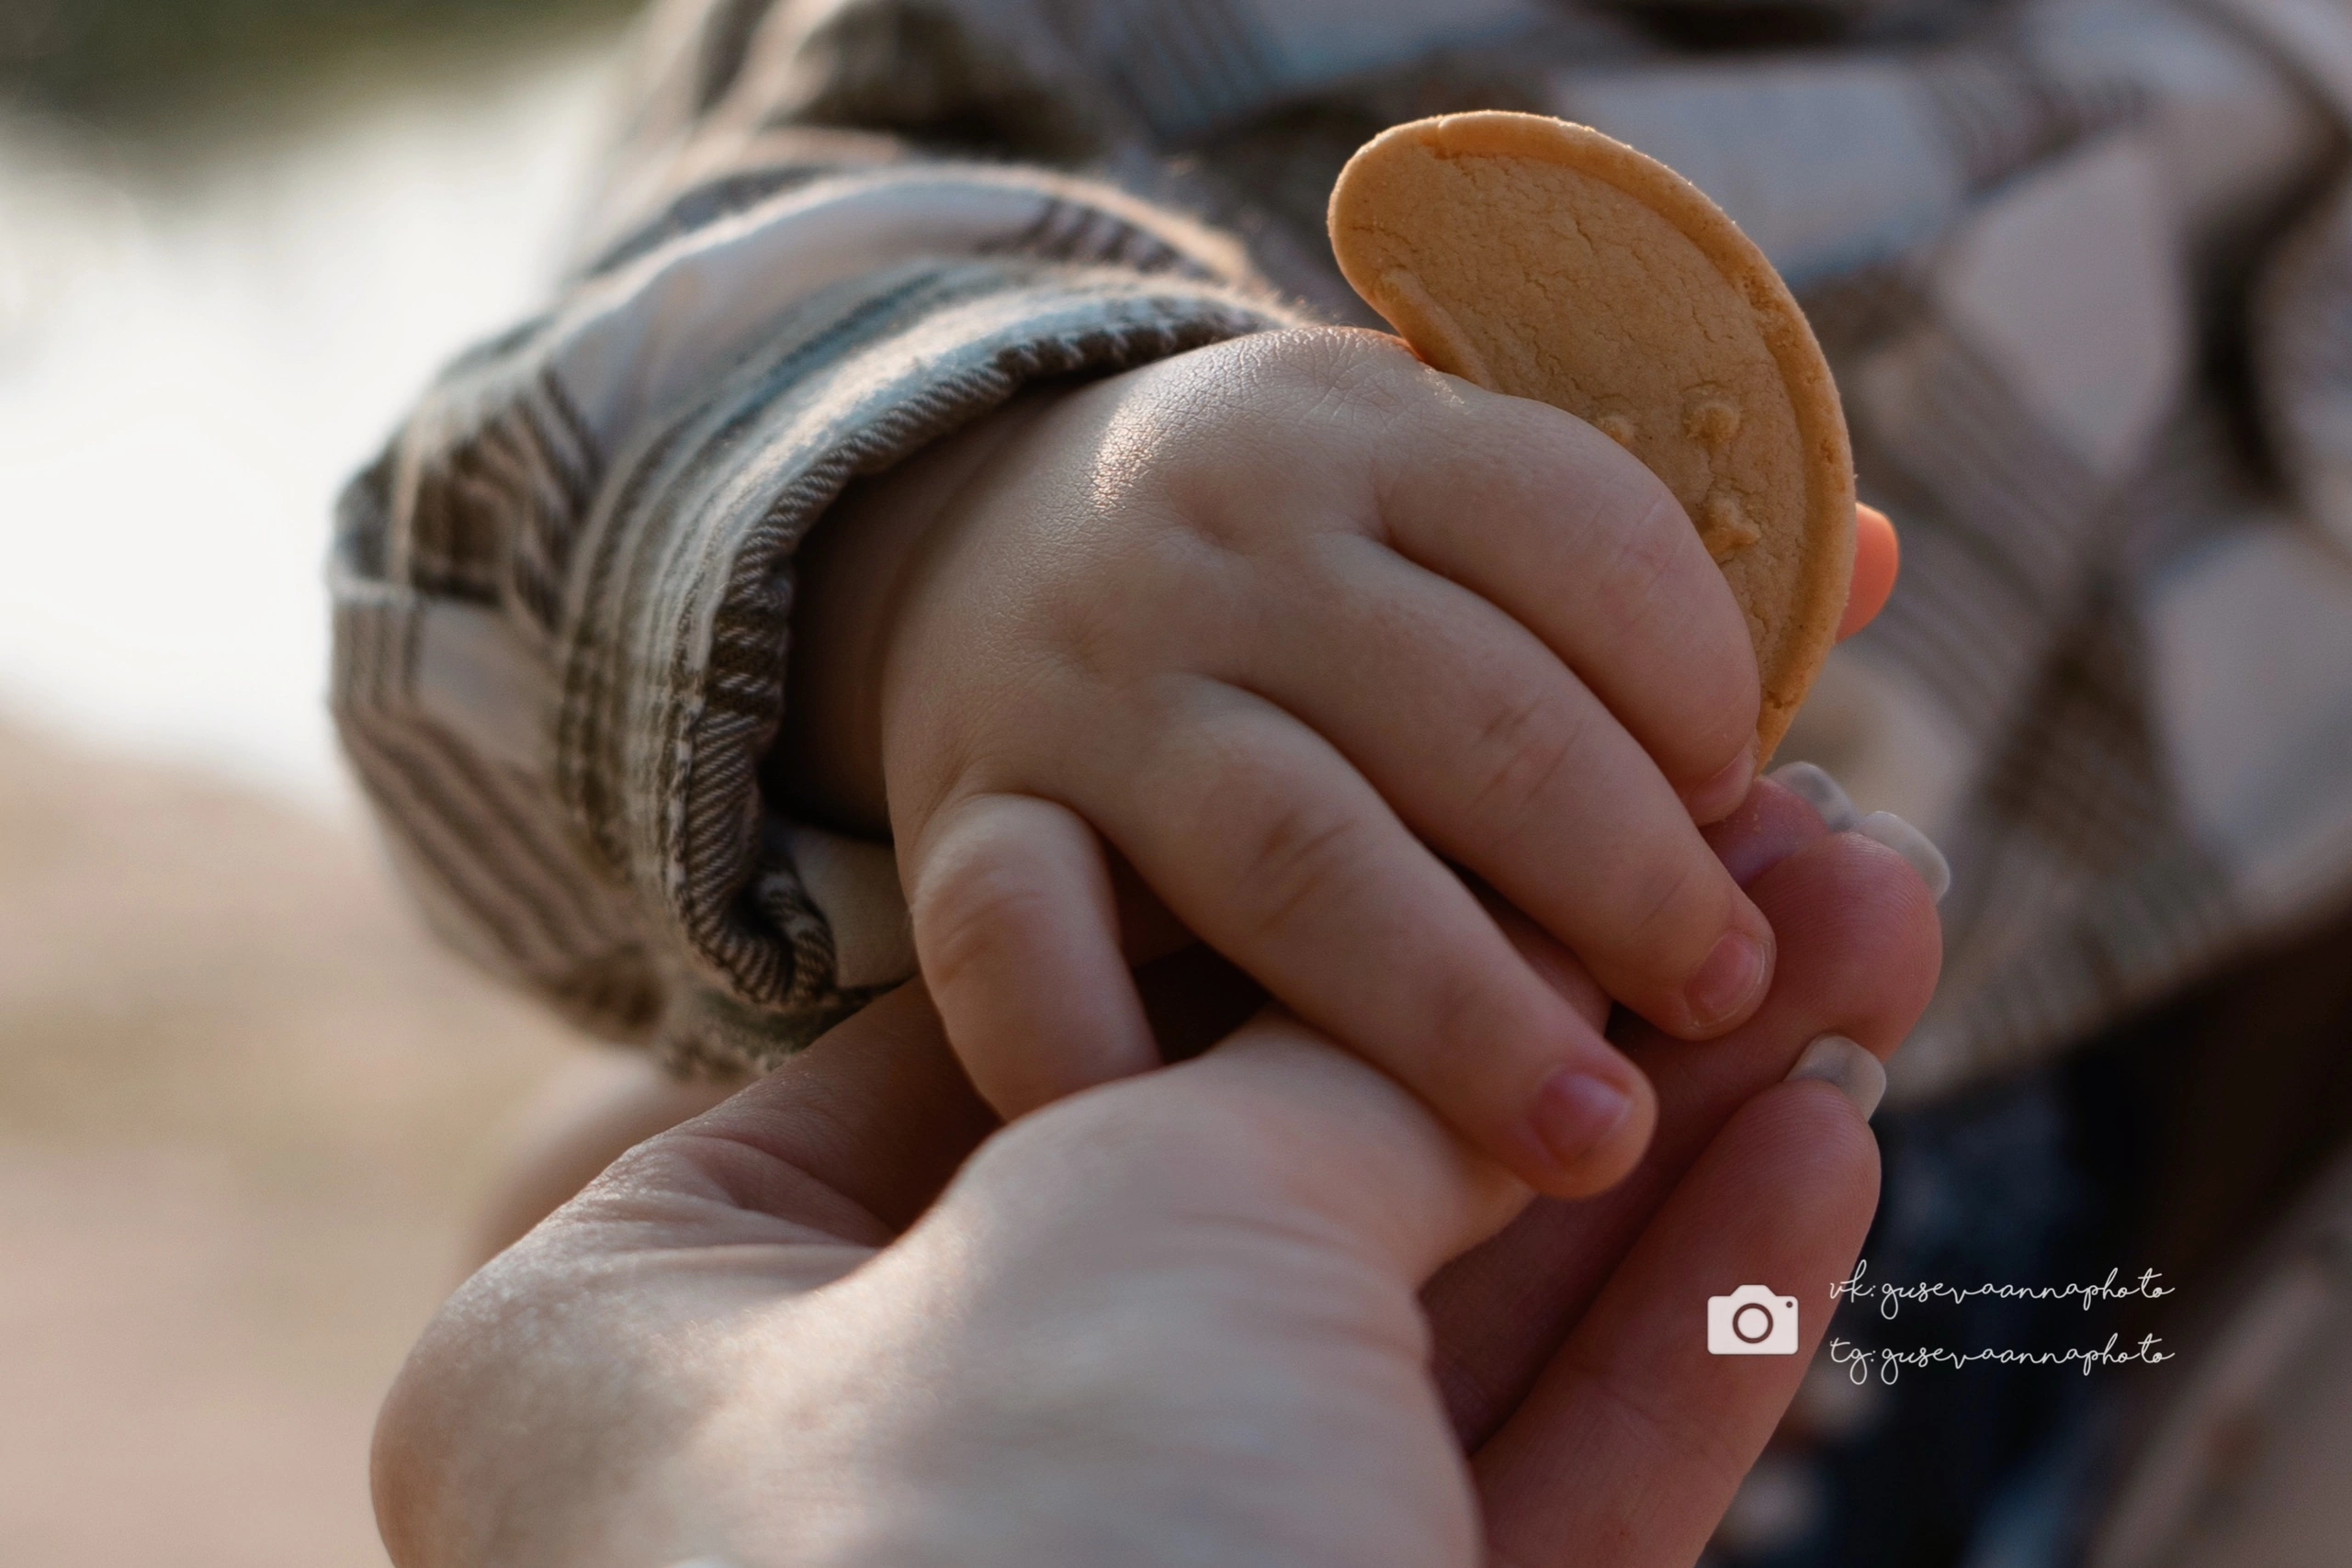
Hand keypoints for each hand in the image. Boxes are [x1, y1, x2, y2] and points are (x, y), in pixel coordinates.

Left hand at [371, 783, 1941, 1567]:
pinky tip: (1817, 1171)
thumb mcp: (1138, 1218)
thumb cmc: (1014, 1542)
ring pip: (1411, 1345)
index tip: (1513, 814)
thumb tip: (1502, 988)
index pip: (1033, 1035)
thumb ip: (1316, 1080)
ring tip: (1862, 958)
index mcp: (670, 1336)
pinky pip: (1493, 1505)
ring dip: (1658, 1159)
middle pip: (1263, 1182)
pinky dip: (1663, 1350)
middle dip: (1542, 1023)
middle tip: (1769, 864)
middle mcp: (866, 1478)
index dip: (1312, 913)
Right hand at [784, 327, 1799, 1195]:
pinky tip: (1223, 1152)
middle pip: (1466, 712)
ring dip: (1458, 1004)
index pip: (1577, 524)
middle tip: (1725, 995)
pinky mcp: (969, 811)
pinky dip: (1100, 1049)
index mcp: (1370, 434)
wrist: (985, 533)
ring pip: (1291, 849)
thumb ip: (1635, 543)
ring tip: (1588, 1134)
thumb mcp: (1439, 479)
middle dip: (1625, 871)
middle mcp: (1222, 547)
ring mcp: (1087, 687)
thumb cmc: (1292, 546)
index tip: (1755, 798)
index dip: (1697, 673)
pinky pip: (1009, 941)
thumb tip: (1872, 565)